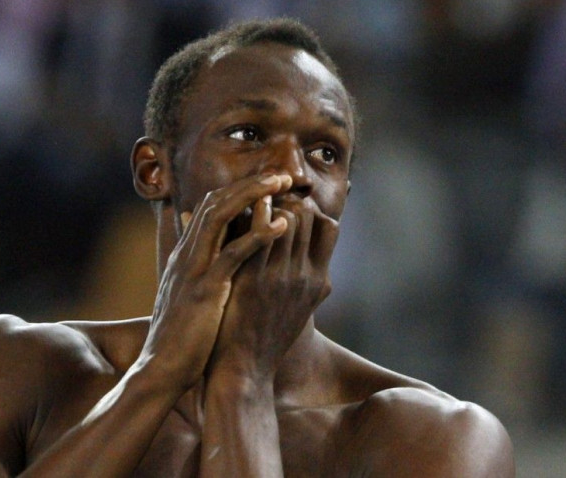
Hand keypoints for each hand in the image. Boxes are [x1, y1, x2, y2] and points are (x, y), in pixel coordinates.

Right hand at [136, 174, 292, 390]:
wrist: (161, 370)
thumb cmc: (181, 336)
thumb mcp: (186, 294)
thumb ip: (196, 269)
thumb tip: (204, 259)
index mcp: (186, 255)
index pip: (210, 207)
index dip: (239, 190)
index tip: (268, 183)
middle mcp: (187, 254)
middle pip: (216, 202)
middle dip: (250, 184)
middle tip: (282, 175)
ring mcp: (194, 269)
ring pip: (221, 216)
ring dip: (252, 196)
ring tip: (282, 184)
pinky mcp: (204, 290)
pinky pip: (232, 254)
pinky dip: (257, 235)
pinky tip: (281, 225)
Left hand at [208, 191, 338, 378]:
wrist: (242, 370)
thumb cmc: (264, 337)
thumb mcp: (298, 309)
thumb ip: (306, 282)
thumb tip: (316, 268)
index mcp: (317, 280)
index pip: (329, 227)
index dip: (310, 210)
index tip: (288, 205)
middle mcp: (305, 275)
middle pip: (308, 216)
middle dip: (287, 199)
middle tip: (265, 195)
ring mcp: (281, 276)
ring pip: (287, 217)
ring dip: (269, 202)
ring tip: (249, 201)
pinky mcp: (254, 279)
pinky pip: (259, 232)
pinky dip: (252, 214)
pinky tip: (236, 209)